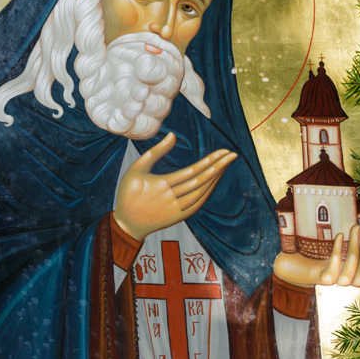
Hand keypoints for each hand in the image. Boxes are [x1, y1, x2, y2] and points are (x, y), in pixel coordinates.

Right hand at [113, 133, 236, 240]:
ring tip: (225, 165)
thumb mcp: (136, 169)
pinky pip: (198, 204)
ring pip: (201, 193)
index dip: (209, 161)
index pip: (192, 171)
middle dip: (218, 167)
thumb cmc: (129, 193)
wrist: (127, 224)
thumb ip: (155, 152)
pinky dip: (208, 192)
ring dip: (215, 179)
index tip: (223, 151)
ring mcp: (176, 209)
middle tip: (232, 155)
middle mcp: (171, 198)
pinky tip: (215, 182)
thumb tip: (172, 134)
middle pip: (200, 181)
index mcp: (161, 184)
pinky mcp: (179, 218)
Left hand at [271, 225, 359, 288]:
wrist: (302, 261)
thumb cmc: (329, 252)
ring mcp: (335, 283)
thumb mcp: (348, 249)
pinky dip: (337, 251)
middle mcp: (348, 284)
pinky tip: (339, 235)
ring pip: (349, 274)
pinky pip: (332, 270)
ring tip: (355, 227)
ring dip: (354, 247)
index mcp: (358, 279)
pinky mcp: (323, 279)